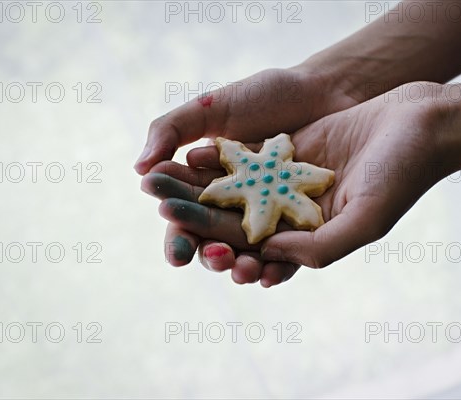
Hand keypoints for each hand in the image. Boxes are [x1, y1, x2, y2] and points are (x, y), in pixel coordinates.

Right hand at [137, 65, 359, 285]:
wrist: (322, 91)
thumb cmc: (264, 95)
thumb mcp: (212, 108)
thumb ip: (171, 131)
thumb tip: (138, 169)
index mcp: (208, 183)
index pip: (185, 219)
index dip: (179, 238)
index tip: (177, 253)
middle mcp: (234, 204)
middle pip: (215, 242)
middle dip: (212, 256)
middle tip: (218, 257)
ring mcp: (267, 214)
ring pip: (249, 252)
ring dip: (242, 267)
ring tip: (244, 271)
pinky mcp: (299, 220)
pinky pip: (289, 250)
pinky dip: (279, 265)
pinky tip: (273, 275)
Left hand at [142, 82, 455, 282]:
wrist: (420, 124)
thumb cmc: (401, 175)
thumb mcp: (364, 221)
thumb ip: (318, 247)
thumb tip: (267, 255)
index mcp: (310, 240)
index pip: (254, 248)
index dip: (215, 240)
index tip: (178, 233)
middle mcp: (296, 215)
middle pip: (236, 217)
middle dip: (195, 210)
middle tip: (154, 200)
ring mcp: (291, 183)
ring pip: (237, 187)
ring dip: (200, 183)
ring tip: (160, 176)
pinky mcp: (291, 152)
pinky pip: (251, 157)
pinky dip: (223, 155)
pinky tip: (191, 152)